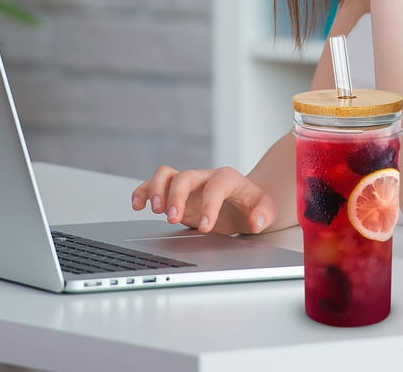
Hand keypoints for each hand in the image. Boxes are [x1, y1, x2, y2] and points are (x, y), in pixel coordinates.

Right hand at [131, 165, 276, 234]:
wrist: (245, 200)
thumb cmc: (253, 204)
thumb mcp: (266, 209)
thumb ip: (263, 214)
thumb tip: (256, 220)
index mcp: (228, 178)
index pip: (216, 185)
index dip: (210, 205)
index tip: (207, 227)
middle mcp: (205, 177)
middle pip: (186, 176)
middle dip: (177, 196)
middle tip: (173, 218)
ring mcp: (189, 183)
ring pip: (166, 174)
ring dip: (157, 189)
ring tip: (154, 209)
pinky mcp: (176, 193)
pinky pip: (156, 184)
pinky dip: (144, 191)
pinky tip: (137, 205)